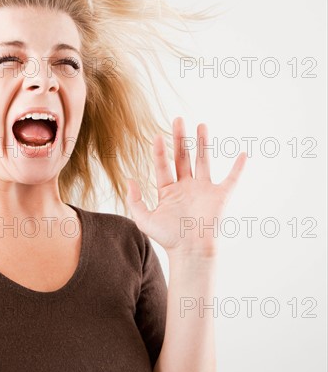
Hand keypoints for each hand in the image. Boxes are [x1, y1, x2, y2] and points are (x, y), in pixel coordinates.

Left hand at [126, 117, 246, 261]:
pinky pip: (231, 179)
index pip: (163, 165)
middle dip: (180, 139)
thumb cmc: (167, 238)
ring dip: (203, 143)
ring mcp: (203, 190)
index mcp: (169, 191)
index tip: (157, 136)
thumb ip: (135, 199)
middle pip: (183, 157)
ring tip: (201, 125)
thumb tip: (129, 180)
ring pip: (203, 161)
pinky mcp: (219, 196)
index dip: (159, 151)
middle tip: (177, 120)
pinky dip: (238, 168)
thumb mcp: (144, 219)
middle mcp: (186, 187)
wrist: (190, 252)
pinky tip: (242, 154)